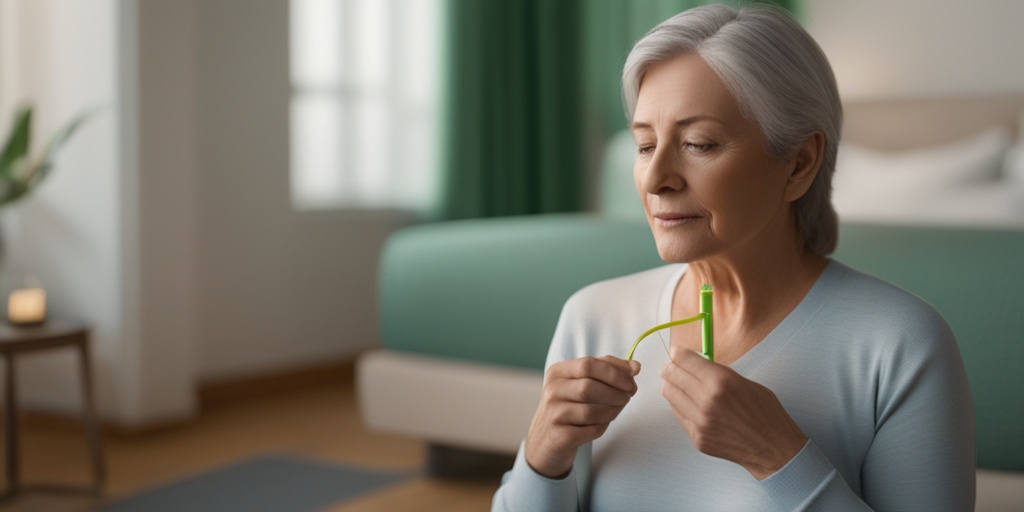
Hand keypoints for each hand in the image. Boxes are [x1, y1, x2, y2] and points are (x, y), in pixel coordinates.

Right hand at [525, 356, 640, 477]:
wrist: (545, 442)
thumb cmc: (570, 408)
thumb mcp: (580, 384)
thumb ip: (606, 370)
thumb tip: (635, 366)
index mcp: (558, 372)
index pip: (588, 364)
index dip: (615, 371)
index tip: (632, 378)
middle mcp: (552, 391)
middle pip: (590, 386)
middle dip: (616, 391)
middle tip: (629, 395)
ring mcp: (553, 414)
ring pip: (592, 410)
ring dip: (612, 410)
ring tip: (617, 409)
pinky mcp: (559, 436)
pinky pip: (591, 430)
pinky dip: (603, 427)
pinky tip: (602, 424)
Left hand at [660, 349, 806, 479]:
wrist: (772, 447)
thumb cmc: (765, 412)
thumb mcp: (744, 382)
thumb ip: (717, 373)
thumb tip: (694, 364)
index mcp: (721, 382)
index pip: (685, 360)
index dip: (678, 353)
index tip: (676, 352)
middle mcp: (706, 401)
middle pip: (672, 376)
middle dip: (670, 368)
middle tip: (670, 366)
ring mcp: (699, 421)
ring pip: (670, 394)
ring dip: (672, 386)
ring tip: (677, 383)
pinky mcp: (697, 437)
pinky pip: (679, 414)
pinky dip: (680, 405)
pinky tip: (688, 402)